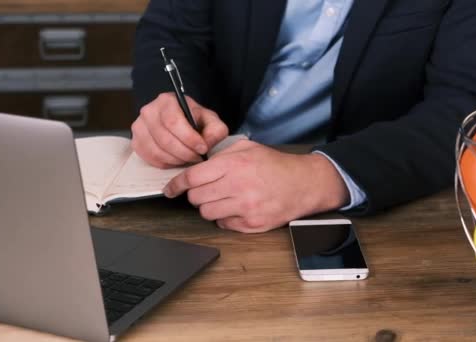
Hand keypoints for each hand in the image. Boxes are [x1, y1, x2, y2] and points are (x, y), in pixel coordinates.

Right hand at [131, 93, 228, 167]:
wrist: (181, 121)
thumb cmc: (195, 120)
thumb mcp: (211, 120)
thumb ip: (215, 130)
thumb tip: (206, 144)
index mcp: (167, 101)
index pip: (173, 122)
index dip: (189, 138)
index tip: (202, 148)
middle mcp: (149, 111)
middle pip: (165, 139)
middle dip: (185, 153)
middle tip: (197, 157)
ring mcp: (139, 127)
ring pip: (157, 151)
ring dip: (177, 159)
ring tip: (189, 158)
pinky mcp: (136, 142)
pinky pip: (151, 158)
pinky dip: (166, 163)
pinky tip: (177, 159)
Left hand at [163, 140, 349, 232]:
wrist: (304, 184)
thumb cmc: (276, 165)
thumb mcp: (248, 148)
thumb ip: (221, 154)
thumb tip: (197, 163)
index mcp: (234, 165)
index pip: (192, 178)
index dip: (176, 184)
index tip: (170, 189)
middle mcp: (238, 187)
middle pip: (196, 198)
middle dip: (197, 194)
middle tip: (207, 190)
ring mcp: (245, 208)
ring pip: (207, 213)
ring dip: (210, 206)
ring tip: (224, 198)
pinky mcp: (252, 224)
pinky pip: (223, 224)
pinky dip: (225, 217)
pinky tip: (237, 207)